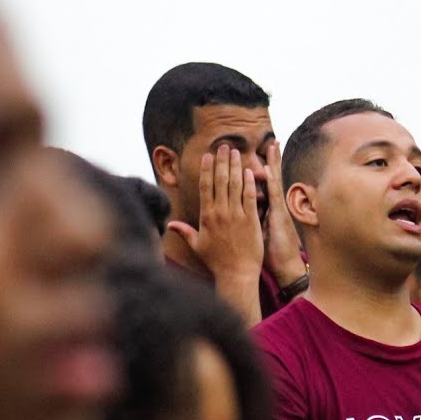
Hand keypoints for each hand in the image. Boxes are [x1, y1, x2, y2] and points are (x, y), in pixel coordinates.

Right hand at [167, 146, 263, 283]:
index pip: (206, 187)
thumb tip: (169, 225)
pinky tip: (250, 171)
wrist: (236, 274)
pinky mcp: (251, 220)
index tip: (208, 155)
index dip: (207, 169)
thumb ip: (184, 232)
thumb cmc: (216, 261)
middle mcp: (220, 213)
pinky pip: (250, 197)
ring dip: (235, 166)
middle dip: (222, 161)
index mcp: (206, 216)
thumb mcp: (197, 245)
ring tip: (236, 152)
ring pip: (235, 185)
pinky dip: (250, 183)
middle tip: (224, 145)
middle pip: (220, 181)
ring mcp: (236, 216)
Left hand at [261, 143, 305, 286]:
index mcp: (268, 209)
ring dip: (274, 163)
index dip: (262, 169)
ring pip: (275, 181)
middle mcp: (275, 205)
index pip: (264, 185)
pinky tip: (268, 167)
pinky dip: (272, 180)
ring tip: (273, 145)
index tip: (260, 153)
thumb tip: (243, 214)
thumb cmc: (272, 254)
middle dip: (272, 159)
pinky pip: (274, 194)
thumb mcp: (260, 234)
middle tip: (272, 141)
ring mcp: (279, 208)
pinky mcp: (279, 215)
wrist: (285, 266)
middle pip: (272, 178)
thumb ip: (254, 221)